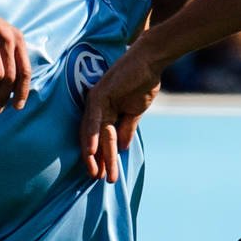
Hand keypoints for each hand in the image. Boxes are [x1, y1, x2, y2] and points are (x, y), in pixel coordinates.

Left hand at [78, 42, 160, 180]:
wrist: (150, 60)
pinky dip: (91, 136)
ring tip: (98, 174)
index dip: (101, 157)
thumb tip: (121, 149)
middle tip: (99, 180)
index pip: (99, 139)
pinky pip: (93, 120)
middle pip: (93, 139)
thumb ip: (126, 129)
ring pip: (93, 134)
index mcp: (103, 111)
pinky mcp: (99, 96)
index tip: (105, 175)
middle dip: (97, 161)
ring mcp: (95, 102)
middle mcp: (95, 108)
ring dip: (96, 155)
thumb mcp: (135, 112)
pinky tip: (90, 152)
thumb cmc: (143, 81)